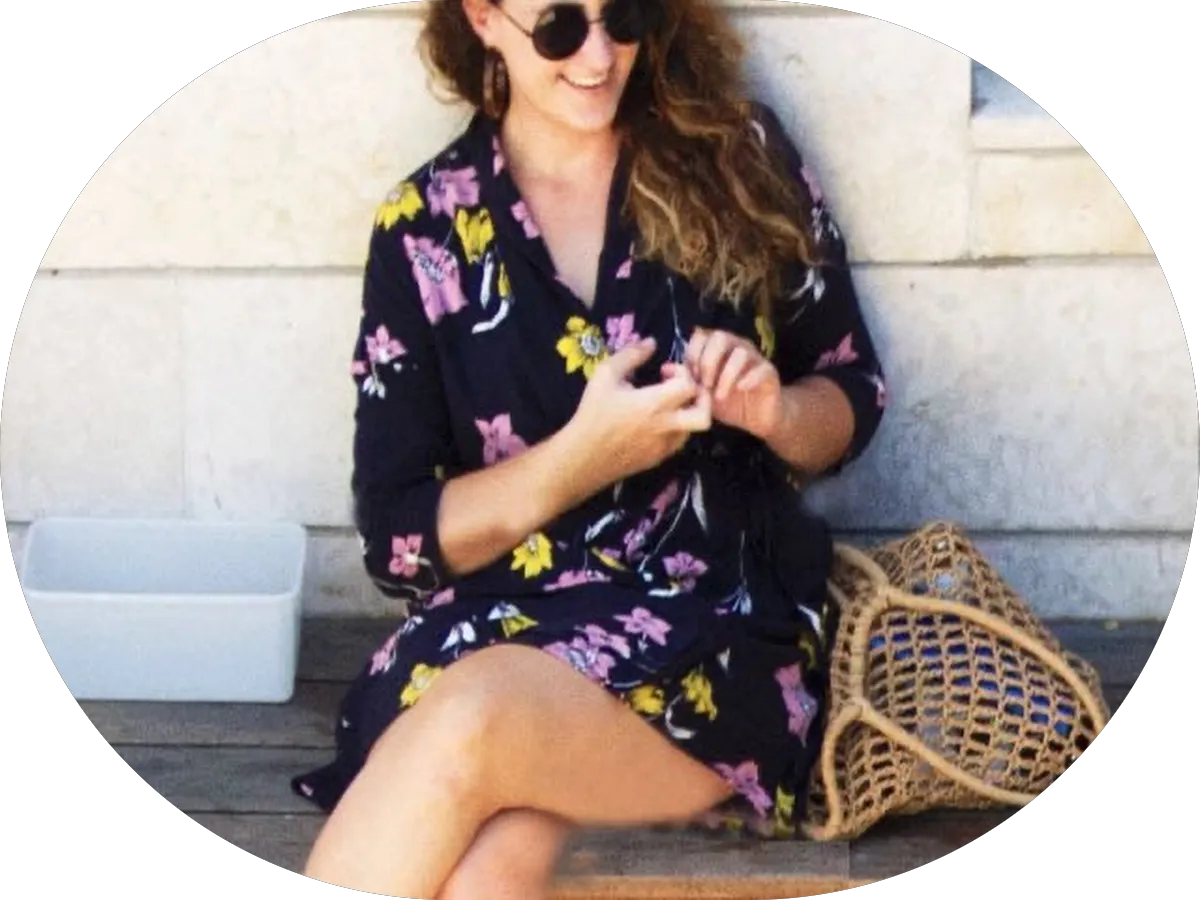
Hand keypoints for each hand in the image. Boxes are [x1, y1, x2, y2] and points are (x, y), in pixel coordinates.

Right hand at [566, 337, 711, 486]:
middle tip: (682, 391)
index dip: (683, 373)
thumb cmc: (593, 412)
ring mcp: (664, 446)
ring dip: (686, 413)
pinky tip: (654, 422)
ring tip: (664, 405)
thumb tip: (651, 342)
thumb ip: (631, 355)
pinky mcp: (659, 459)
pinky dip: (674, 429)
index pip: (690, 385)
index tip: (664, 372)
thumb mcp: (605, 375)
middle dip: (700, 399)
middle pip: (705, 415)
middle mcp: (666, 427)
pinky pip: (678, 442)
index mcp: (654, 404)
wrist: (582, 456)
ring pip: (693, 429)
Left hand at [680, 327, 782, 439]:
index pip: (701, 335)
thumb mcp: (701, 394)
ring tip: (719, 396)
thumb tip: (664, 369)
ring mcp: (755, 358)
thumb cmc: (727, 403)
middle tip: (704, 385)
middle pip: (721, 336)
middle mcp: (736, 347)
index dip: (692, 354)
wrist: (757, 418)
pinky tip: (740, 391)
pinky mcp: (769, 373)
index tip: (691, 378)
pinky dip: (748, 379)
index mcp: (718, 348)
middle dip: (708, 362)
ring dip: (726, 375)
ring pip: (741, 353)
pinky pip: (761, 369)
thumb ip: (685, 381)